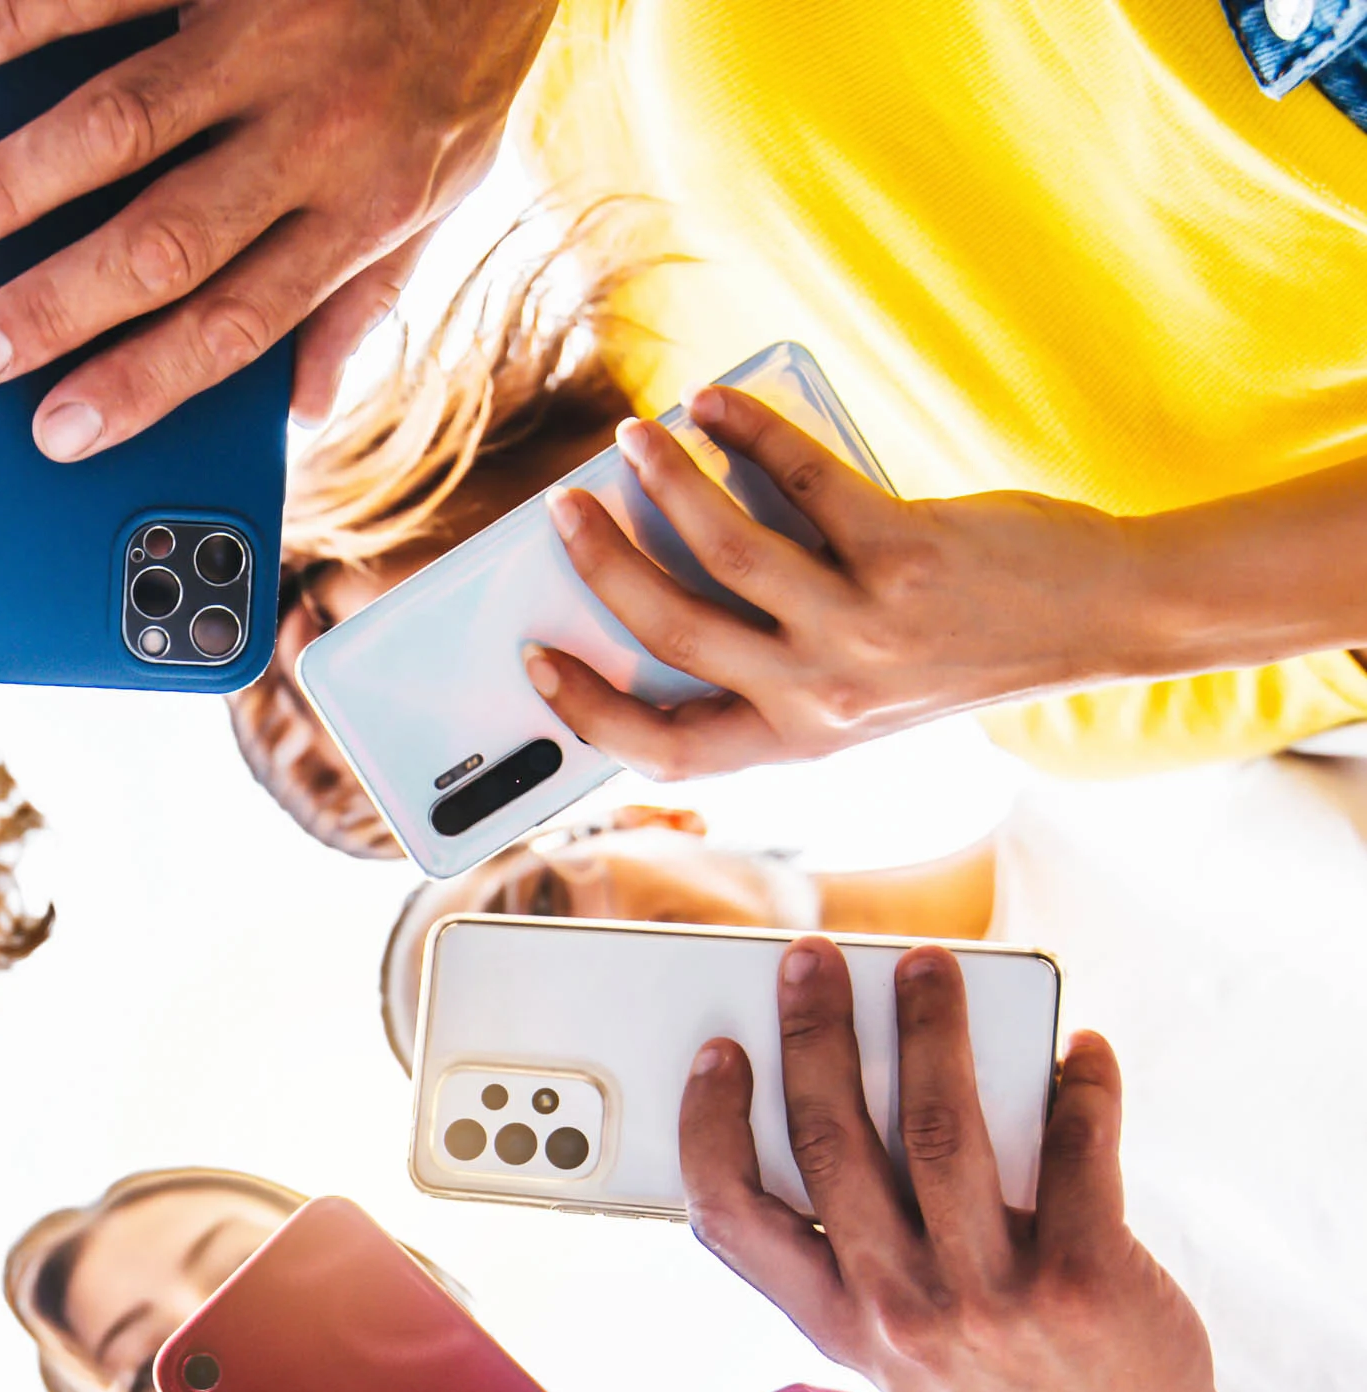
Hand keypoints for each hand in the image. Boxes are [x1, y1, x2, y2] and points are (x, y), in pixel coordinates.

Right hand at [0, 0, 553, 455]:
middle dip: (56, 305)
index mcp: (356, 214)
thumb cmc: (454, 70)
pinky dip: (22, 15)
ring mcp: (263, 36)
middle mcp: (309, 133)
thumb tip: (299, 414)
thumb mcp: (442, 202)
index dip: (139, 386)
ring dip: (19, 181)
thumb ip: (361, 303)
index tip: (57, 435)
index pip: (233, 325)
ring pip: (123, 123)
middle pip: (162, 239)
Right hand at [527, 390, 1133, 776]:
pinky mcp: (904, 555)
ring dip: (664, 484)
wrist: (1094, 619)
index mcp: (797, 740)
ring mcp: (862, 629)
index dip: (585, 711)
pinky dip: (748, 433)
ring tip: (633, 440)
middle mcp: (820, 697)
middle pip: (670, 632)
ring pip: (723, 553)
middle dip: (600, 564)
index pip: (662, 749)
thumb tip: (660, 570)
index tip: (537, 658)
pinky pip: (801, 483)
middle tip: (565, 512)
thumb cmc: (959, 646)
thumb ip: (767, 657)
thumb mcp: (854, 691)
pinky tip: (718, 403)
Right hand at [679, 937, 1225, 1391]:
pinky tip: (1079, 1052)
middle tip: (814, 960)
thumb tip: (826, 1114)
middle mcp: (901, 1312)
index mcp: (839, 1323)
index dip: (713, 1126)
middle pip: (834, 1143)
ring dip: (932, 1028)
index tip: (720, 1052)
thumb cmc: (1002, 1381)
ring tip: (929, 968)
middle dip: (816, 1033)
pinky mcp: (1087, 1280)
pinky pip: (1078, 1150)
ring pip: (942, 1129)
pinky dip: (1080, 1086)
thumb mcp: (892, 1346)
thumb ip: (848, 1255)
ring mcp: (994, 1299)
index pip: (735, 1216)